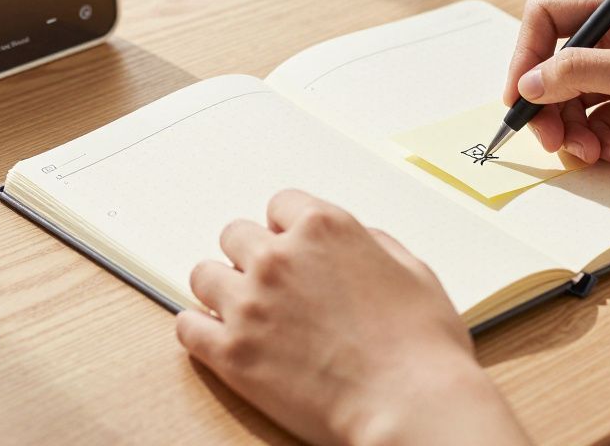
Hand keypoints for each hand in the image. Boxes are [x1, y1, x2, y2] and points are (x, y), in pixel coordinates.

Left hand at [176, 190, 529, 445]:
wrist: (411, 404)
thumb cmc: (422, 346)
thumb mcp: (414, 271)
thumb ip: (374, 244)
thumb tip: (356, 241)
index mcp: (324, 228)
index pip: (281, 205)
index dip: (288, 229)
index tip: (291, 246)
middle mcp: (279, 257)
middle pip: (236, 235)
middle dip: (252, 256)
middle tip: (269, 282)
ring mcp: (250, 303)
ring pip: (204, 275)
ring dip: (222, 290)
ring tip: (242, 310)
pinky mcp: (231, 352)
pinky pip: (187, 327)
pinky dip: (198, 330)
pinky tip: (215, 337)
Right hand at [504, 0, 609, 179]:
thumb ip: (581, 72)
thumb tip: (531, 82)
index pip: (549, 18)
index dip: (526, 55)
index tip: (519, 94)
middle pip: (554, 66)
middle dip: (547, 105)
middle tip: (550, 139)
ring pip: (571, 101)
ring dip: (571, 131)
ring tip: (589, 153)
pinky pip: (594, 124)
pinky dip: (595, 143)